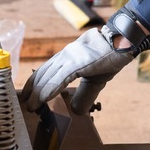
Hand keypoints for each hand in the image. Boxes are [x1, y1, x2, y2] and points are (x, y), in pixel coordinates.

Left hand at [21, 25, 135, 113]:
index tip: (29, 95)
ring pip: (48, 77)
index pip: (46, 70)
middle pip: (43, 73)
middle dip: (32, 90)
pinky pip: (58, 78)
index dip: (36, 83)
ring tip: (31, 105)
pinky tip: (41, 99)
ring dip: (37, 93)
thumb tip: (76, 110)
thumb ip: (84, 93)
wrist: (123, 40)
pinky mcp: (77, 61)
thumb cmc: (111, 56)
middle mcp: (66, 55)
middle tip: (26, 103)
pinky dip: (48, 90)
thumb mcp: (95, 78)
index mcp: (69, 56)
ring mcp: (70, 57)